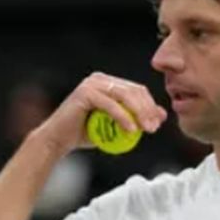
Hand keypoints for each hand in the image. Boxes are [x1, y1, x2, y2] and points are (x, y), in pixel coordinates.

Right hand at [30, 72, 165, 159]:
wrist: (58, 141)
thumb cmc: (84, 134)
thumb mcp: (116, 127)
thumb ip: (136, 119)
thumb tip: (162, 115)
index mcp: (108, 83)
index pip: (136, 90)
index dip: (150, 105)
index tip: (158, 123)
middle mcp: (100, 79)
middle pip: (133, 90)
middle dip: (147, 109)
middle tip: (154, 127)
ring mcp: (92, 84)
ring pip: (124, 96)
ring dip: (139, 113)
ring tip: (146, 129)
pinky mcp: (85, 93)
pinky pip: (111, 105)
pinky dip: (123, 117)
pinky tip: (132, 130)